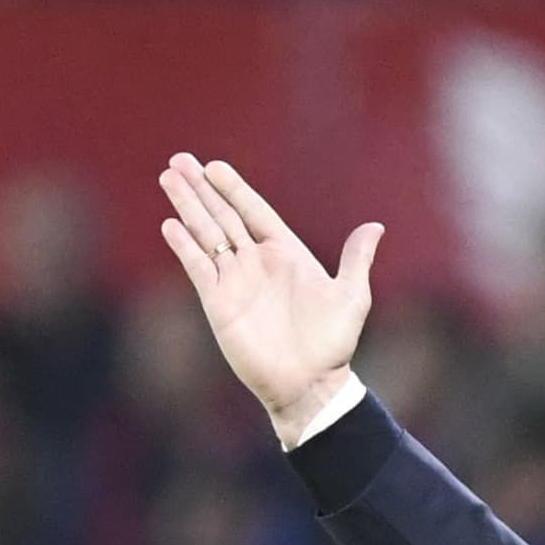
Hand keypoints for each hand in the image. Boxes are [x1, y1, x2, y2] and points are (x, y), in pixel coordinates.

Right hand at [156, 155, 378, 445]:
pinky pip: (199, 267)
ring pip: (207, 234)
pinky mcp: (219, 304)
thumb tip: (376, 227)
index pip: (254, 211)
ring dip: (187, 207)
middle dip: (201, 188)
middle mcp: (257, 262)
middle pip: (223, 215)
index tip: (214, 166)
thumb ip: (356, 259)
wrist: (310, 385)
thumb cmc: (333, 344)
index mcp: (286, 253)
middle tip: (179, 160)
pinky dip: (185, 246)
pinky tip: (171, 225)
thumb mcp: (351, 296)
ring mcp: (235, 281)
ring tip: (168, 178)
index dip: (234, 188)